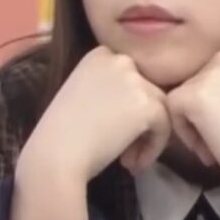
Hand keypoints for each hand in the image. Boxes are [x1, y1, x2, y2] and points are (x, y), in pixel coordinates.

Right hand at [20, 47, 173, 182]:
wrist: (55, 155)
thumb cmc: (59, 134)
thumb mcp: (80, 96)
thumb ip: (107, 90)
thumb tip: (133, 106)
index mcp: (99, 55)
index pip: (129, 77)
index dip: (126, 106)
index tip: (113, 130)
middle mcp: (119, 59)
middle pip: (147, 90)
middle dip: (139, 121)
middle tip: (124, 150)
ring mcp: (135, 79)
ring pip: (159, 108)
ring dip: (147, 136)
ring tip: (129, 160)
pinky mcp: (148, 103)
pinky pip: (164, 126)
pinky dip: (153, 148)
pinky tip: (134, 164)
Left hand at [166, 46, 219, 187]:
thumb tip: (204, 95)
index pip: (212, 72)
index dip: (217, 101)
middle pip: (195, 83)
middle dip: (204, 113)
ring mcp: (209, 73)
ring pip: (182, 97)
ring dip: (195, 125)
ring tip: (218, 146)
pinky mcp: (193, 94)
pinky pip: (173, 111)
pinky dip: (185, 134)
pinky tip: (208, 148)